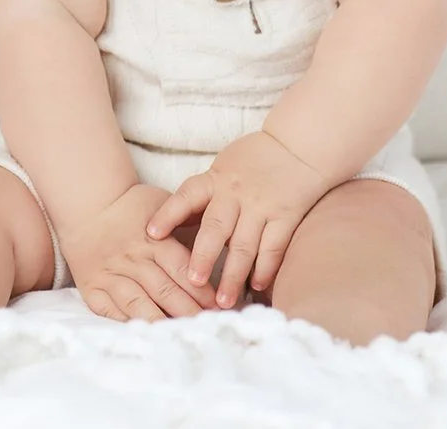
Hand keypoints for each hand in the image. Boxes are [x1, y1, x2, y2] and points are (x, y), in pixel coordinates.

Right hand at [57, 182, 220, 322]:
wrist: (89, 202)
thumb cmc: (133, 205)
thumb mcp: (163, 204)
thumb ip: (185, 224)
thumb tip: (216, 242)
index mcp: (154, 238)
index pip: (181, 268)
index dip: (201, 289)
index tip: (217, 306)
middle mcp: (133, 258)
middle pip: (163, 289)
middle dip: (187, 311)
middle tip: (206, 328)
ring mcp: (111, 274)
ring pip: (138, 303)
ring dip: (160, 321)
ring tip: (178, 336)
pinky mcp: (93, 287)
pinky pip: (110, 310)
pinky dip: (127, 323)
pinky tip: (143, 334)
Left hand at [144, 131, 328, 308]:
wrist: (296, 146)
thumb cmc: (251, 160)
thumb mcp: (220, 170)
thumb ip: (200, 198)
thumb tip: (169, 226)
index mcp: (215, 180)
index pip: (187, 196)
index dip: (168, 214)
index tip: (151, 234)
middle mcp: (236, 193)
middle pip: (216, 228)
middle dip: (203, 257)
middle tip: (193, 282)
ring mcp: (262, 205)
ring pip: (244, 245)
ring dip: (233, 276)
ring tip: (223, 301)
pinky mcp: (286, 215)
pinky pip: (273, 247)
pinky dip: (264, 269)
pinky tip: (256, 286)